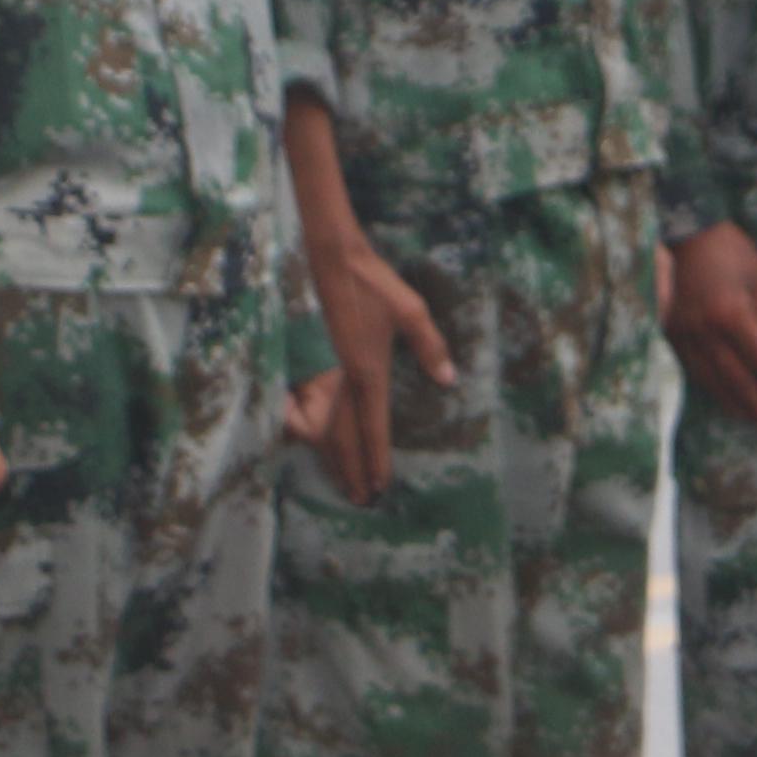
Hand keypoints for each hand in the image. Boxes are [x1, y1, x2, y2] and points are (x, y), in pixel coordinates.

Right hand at [288, 98, 451, 507]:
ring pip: (324, 429)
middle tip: (361, 499)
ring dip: (333, 459)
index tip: (380, 485)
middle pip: (346, 438)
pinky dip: (310, 433)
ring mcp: (321, 372)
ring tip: (341, 483)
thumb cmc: (372, 282)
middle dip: (354, 470)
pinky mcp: (309, 362)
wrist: (329, 258)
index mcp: (368, 371)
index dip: (376, 458)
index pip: (373, 427)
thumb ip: (430, 347)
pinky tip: (312, 445)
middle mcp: (342, 379)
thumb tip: (448, 381)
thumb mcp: (410, 311)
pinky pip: (307, 409)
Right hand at [661, 225, 756, 429]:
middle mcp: (704, 328)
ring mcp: (683, 332)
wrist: (687, 235)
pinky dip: (708, 385)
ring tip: (746, 416)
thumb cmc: (732, 252)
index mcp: (731, 312)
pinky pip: (690, 367)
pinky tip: (720, 396)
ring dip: (729, 400)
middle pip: (733, 375)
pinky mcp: (670, 332)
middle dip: (753, 400)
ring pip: (709, 376)